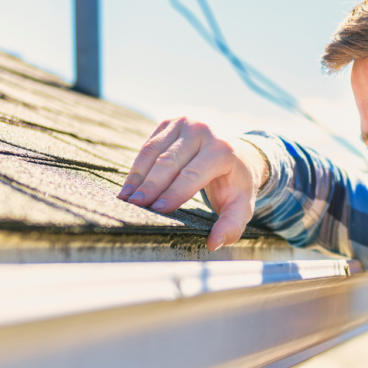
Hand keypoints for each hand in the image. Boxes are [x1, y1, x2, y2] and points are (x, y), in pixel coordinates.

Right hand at [118, 118, 268, 250]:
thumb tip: (213, 244)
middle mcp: (204, 131)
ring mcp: (186, 123)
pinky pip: (149, 145)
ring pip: (155, 151)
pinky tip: (130, 186)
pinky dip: (138, 167)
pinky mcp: (171, 123)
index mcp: (223, 150)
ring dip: (138, 176)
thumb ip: (231, 226)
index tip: (157, 209)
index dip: (173, 192)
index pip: (193, 174)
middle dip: (151, 185)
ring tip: (126, 197)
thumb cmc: (236, 184)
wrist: (238, 153)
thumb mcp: (241, 205)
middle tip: (135, 205)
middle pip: (170, 161)